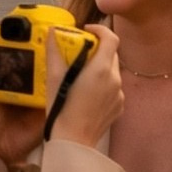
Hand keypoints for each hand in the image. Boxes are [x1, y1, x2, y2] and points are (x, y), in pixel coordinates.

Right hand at [46, 25, 122, 146]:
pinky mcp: (119, 106)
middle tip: (78, 53)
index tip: (86, 31)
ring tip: (80, 75)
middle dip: (96, 49)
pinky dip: (103, 84)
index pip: (111, 38)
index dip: (100, 30)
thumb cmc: (61, 110)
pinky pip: (113, 87)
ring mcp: (119, 94)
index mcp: (100, 69)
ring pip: (112, 71)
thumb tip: (52, 32)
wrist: (73, 142)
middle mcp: (114, 79)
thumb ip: (54, 52)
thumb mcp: (53, 78)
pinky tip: (87, 94)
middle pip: (111, 53)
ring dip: (99, 67)